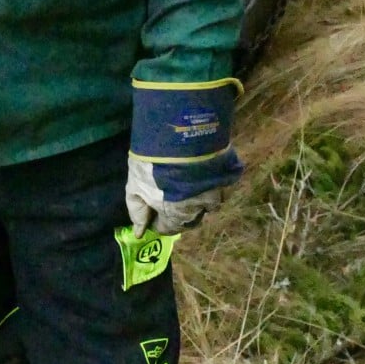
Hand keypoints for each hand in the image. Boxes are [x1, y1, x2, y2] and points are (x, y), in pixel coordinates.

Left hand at [126, 76, 243, 233]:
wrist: (180, 131)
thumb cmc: (152, 160)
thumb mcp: (136, 185)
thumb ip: (138, 211)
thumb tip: (139, 232)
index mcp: (176, 214)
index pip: (169, 228)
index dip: (159, 221)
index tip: (154, 211)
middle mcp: (200, 208)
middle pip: (190, 218)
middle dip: (179, 212)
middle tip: (170, 197)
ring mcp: (217, 191)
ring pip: (208, 202)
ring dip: (198, 197)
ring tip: (187, 182)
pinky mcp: (228, 175)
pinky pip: (220, 185)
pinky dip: (212, 181)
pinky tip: (201, 170)